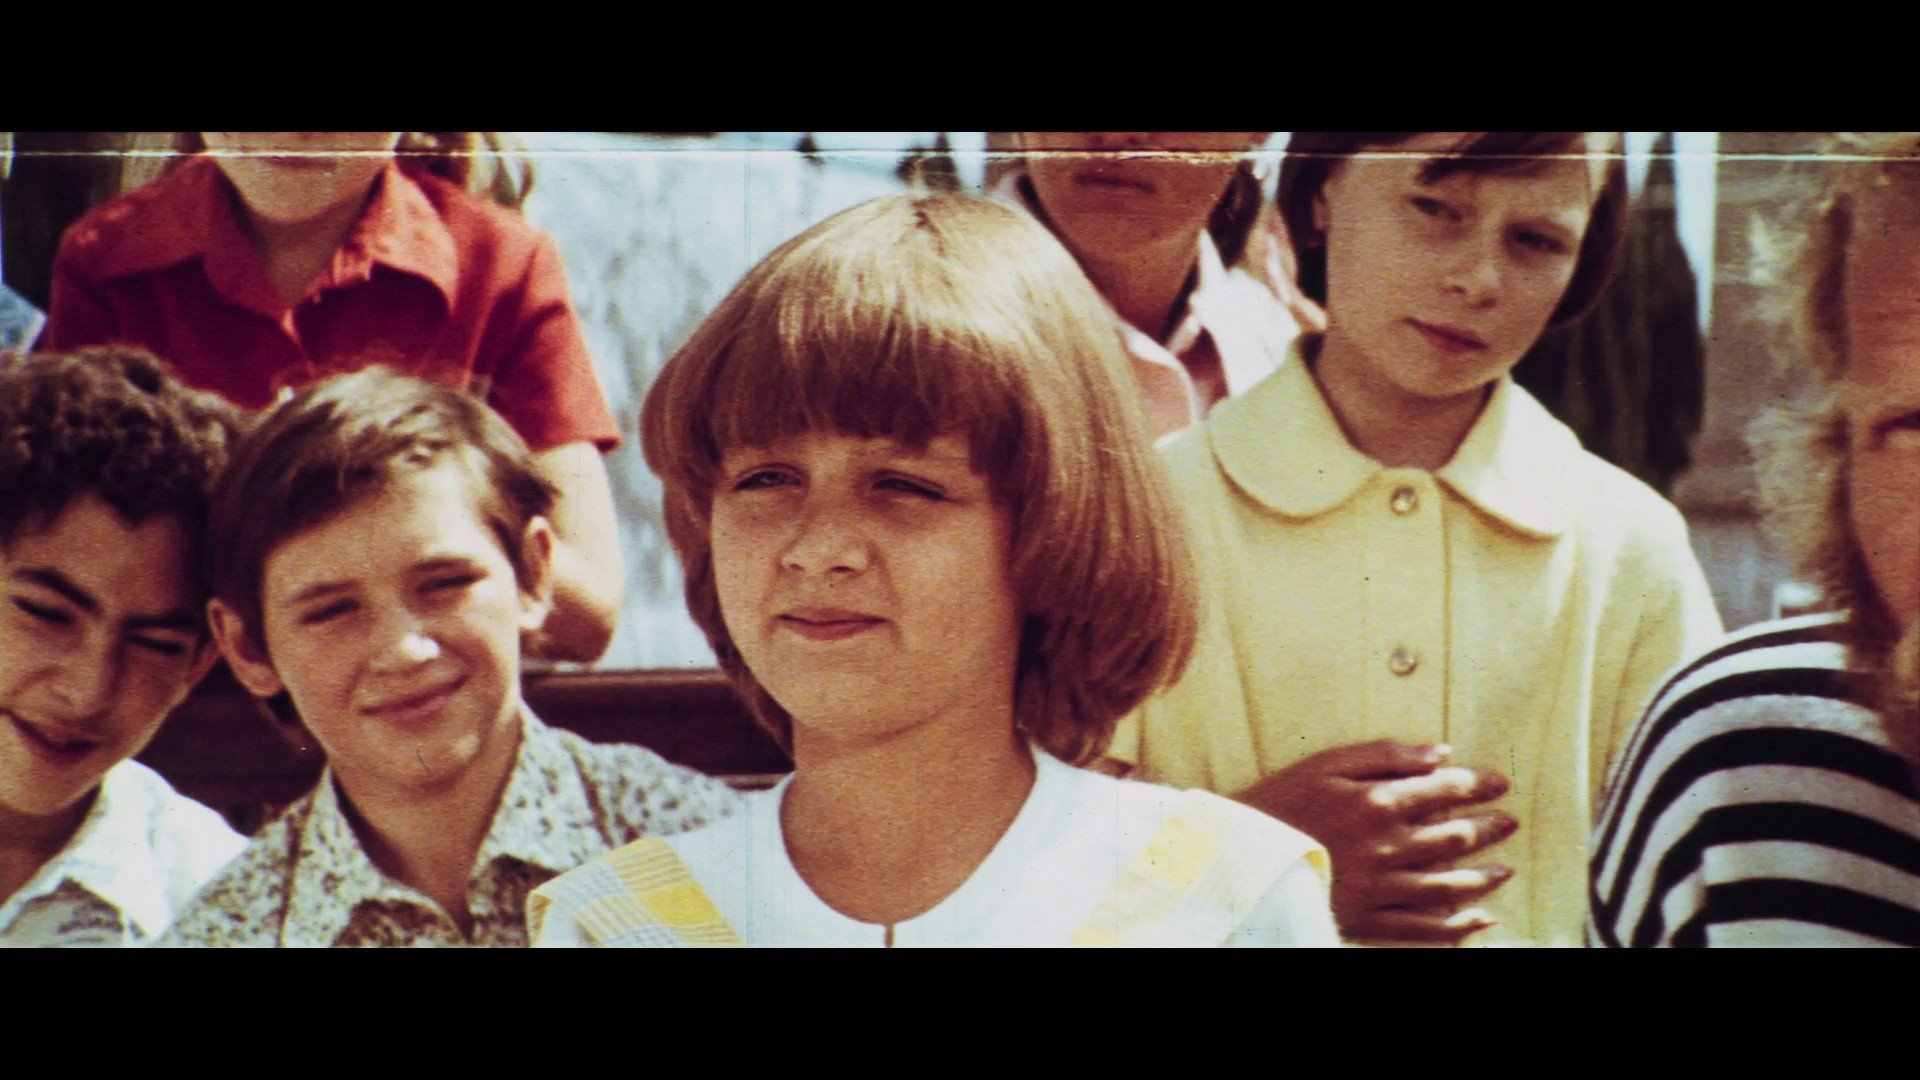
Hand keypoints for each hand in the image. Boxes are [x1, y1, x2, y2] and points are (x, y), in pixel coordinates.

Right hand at [1239, 739, 1517, 943]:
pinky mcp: (1369, 920)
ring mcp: (1381, 886)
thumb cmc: (1281, 801)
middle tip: (1507, 822)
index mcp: (1380, 801)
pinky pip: (1425, 928)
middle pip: (1457, 836)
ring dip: (1484, 876)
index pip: (1447, 789)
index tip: (1498, 782)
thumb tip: (1442, 753)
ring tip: (1504, 870)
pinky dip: (1459, 927)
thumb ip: (1387, 754)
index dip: (1480, 784)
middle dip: (1490, 827)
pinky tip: (1481, 920)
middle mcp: (1389, 845)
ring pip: (1451, 884)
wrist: (1239, 855)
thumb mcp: (1327, 762)